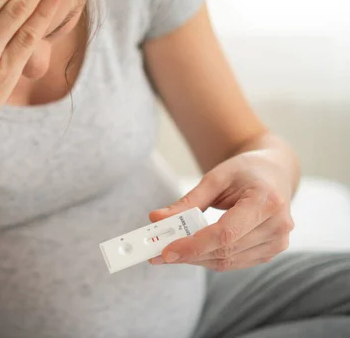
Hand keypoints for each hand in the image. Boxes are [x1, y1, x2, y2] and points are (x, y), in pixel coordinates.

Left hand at [148, 150, 295, 271]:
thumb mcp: (215, 178)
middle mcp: (277, 225)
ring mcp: (278, 242)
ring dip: (195, 259)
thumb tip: (156, 219)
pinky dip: (209, 259)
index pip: (225, 233)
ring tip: (170, 253)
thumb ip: (188, 201)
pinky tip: (191, 252)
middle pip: (225, 250)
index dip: (194, 246)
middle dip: (188, 254)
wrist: (274, 173)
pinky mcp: (271, 252)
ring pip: (228, 261)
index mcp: (266, 201)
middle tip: (156, 254)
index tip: (166, 251)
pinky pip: (234, 263)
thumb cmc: (245, 171)